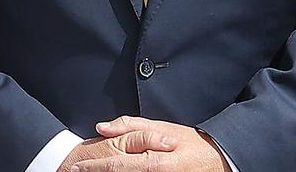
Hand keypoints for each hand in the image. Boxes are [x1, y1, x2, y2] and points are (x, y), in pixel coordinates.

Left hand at [68, 116, 229, 171]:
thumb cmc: (192, 144)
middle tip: (76, 171)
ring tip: (93, 171)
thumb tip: (101, 127)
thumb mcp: (164, 129)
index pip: (117, 166)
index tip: (77, 167)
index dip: (94, 167)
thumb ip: (132, 127)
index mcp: (156, 162)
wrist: (219, 161)